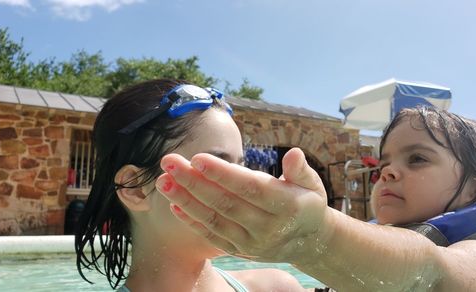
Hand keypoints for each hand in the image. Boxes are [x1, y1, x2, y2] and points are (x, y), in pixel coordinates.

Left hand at [156, 148, 332, 263]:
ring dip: (186, 200)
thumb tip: (293, 154)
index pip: (250, 188)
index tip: (198, 158)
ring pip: (214, 221)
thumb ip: (300, 169)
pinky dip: (192, 221)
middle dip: (194, 182)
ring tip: (163, 181)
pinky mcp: (240, 251)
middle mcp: (268, 228)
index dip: (223, 174)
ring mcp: (252, 243)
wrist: (309, 241)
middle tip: (169, 162)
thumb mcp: (312, 184)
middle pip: (226, 204)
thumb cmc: (307, 202)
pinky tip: (174, 204)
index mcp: (288, 206)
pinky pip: (212, 236)